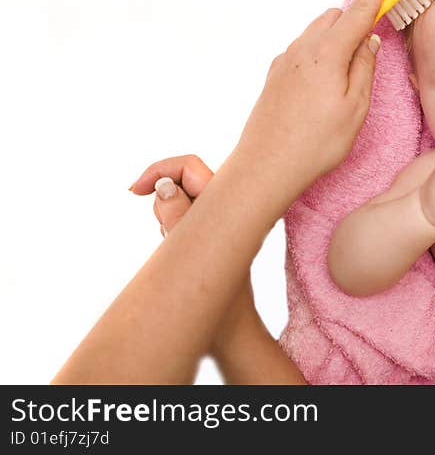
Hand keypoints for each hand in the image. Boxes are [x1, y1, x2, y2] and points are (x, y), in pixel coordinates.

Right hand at [129, 154, 258, 356]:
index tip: (135, 191)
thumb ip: (177, 216)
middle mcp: (229, 210)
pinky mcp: (214, 239)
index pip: (191, 166)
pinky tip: (177, 255)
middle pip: (185, 179)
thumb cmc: (218, 301)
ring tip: (174, 249)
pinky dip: (172, 229)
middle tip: (159, 227)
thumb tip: (166, 187)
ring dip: (166, 216)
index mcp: (230, 205)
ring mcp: (222, 224)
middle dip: (161, 196)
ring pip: (182, 201)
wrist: (232, 334)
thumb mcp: (190, 256)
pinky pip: (185, 220)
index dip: (160, 169)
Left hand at [232, 0, 389, 190]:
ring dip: (336, 36)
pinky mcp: (275, 75)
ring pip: (316, 32)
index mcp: (327, 53)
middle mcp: (303, 49)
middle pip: (334, 17)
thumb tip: (368, 41)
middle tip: (372, 41)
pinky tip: (326, 82)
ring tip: (350, 70)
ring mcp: (285, 61)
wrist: (266, 166)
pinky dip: (320, 52)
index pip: (357, 12)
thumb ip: (365, 68)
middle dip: (355, 18)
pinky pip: (303, 50)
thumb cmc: (316, 143)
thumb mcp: (356, 108)